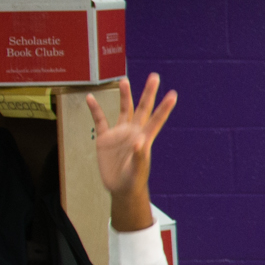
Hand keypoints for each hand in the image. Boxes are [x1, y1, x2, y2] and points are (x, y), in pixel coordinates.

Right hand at [86, 74, 176, 227]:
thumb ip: (140, 155)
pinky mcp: (105, 138)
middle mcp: (133, 131)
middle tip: (155, 76)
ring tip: (124, 80)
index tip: (173, 94)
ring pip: (123, 109)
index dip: (164, 107)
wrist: (120, 187)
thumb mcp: (138, 169)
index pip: (156, 119)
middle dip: (148, 93)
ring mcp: (119, 133)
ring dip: (124, 95)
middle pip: (142, 108)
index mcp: (144, 138)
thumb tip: (139, 141)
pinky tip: (90, 98)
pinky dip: (95, 109)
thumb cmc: (133, 180)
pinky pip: (99, 120)